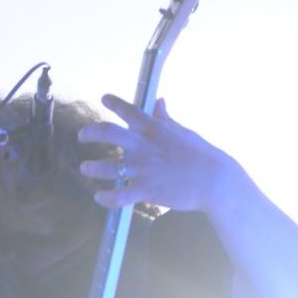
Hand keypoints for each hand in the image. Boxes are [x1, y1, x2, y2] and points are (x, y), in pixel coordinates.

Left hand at [77, 95, 236, 212]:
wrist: (214, 180)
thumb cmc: (201, 155)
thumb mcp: (183, 132)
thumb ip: (165, 118)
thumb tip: (159, 101)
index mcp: (154, 129)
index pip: (128, 110)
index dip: (113, 102)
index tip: (104, 98)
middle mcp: (143, 147)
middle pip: (107, 133)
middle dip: (90, 133)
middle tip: (82, 136)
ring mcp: (142, 169)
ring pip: (106, 168)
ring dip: (91, 168)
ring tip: (85, 168)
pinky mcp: (146, 190)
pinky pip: (118, 196)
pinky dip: (106, 198)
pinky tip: (99, 197)